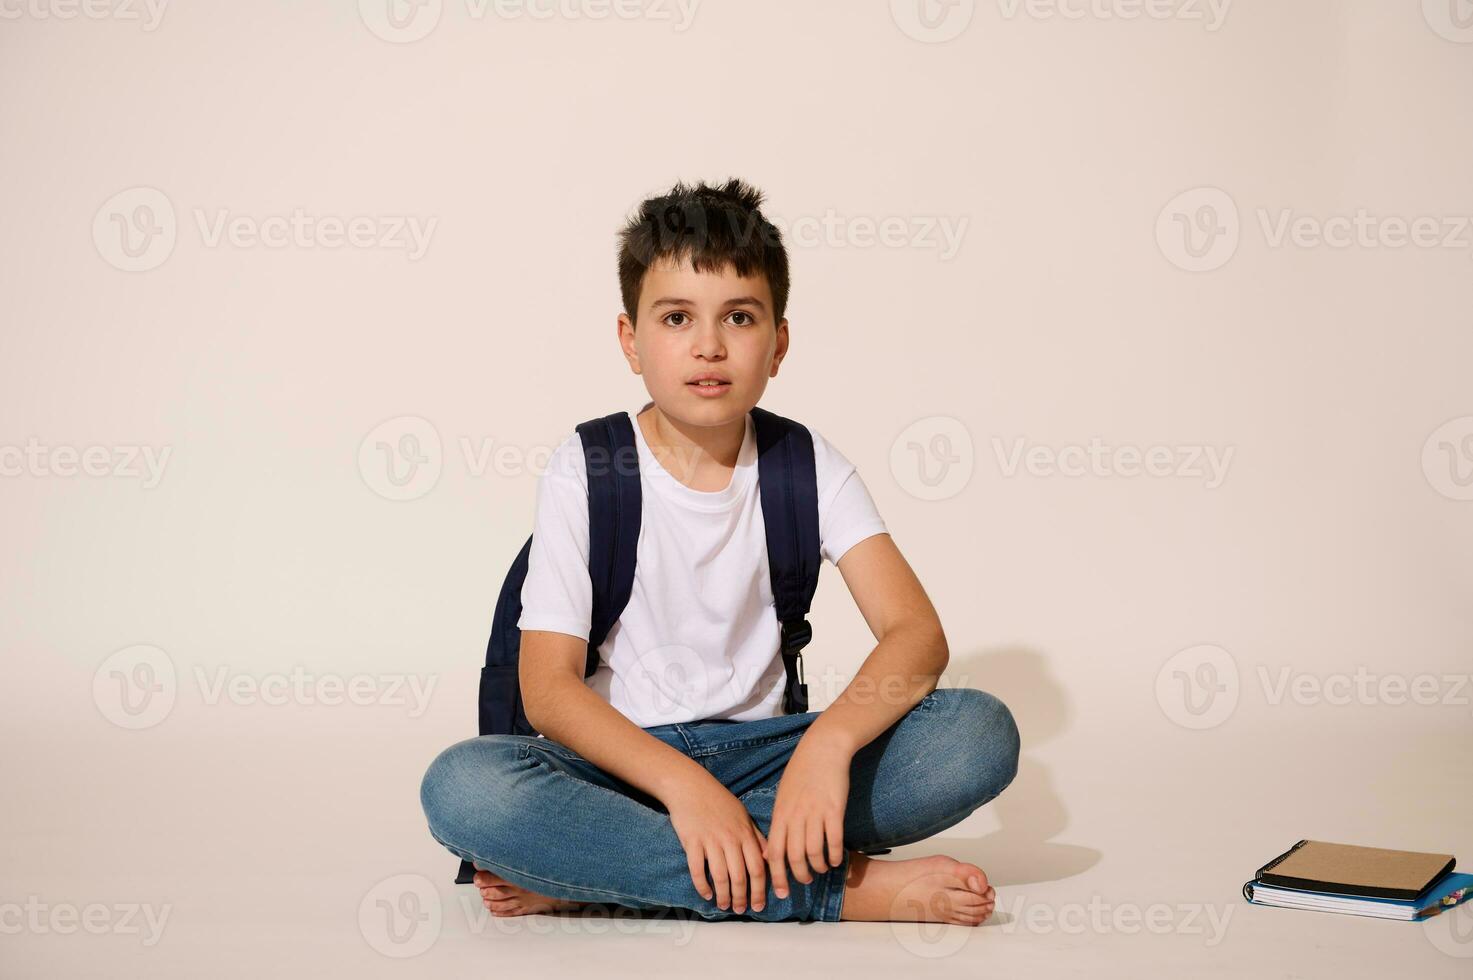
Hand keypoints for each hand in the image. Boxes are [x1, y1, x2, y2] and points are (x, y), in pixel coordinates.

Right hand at [662, 772, 768, 914]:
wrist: (690, 785)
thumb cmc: (718, 800)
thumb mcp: (742, 815)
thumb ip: (756, 837)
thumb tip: (769, 857)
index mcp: (745, 833)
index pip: (758, 868)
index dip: (760, 890)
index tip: (760, 905)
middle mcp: (730, 839)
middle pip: (740, 876)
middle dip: (742, 898)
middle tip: (741, 910)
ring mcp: (710, 840)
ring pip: (721, 876)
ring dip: (723, 896)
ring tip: (724, 906)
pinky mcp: (692, 841)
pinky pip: (697, 870)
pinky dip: (702, 885)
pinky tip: (706, 894)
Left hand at [765, 733, 852, 898]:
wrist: (822, 749)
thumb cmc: (802, 773)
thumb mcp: (783, 797)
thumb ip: (778, 824)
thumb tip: (770, 851)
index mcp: (780, 814)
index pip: (773, 853)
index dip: (776, 876)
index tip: (781, 893)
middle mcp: (795, 816)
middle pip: (793, 857)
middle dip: (799, 876)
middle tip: (805, 882)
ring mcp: (814, 813)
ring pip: (813, 852)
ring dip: (818, 866)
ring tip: (822, 869)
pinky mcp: (834, 810)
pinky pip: (833, 841)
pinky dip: (834, 855)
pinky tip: (836, 860)